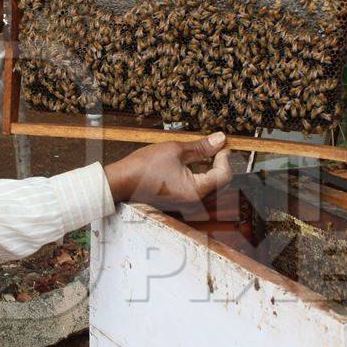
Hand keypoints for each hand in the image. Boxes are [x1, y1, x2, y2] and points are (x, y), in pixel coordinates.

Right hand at [104, 132, 232, 208]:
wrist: (121, 182)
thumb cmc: (144, 167)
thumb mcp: (176, 150)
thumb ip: (202, 147)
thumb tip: (220, 140)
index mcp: (196, 192)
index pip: (224, 175)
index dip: (225, 157)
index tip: (222, 145)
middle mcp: (195, 204)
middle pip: (221, 184)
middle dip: (220, 164)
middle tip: (215, 147)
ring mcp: (187, 206)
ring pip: (211, 188)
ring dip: (211, 171)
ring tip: (203, 154)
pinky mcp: (181, 204)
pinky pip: (199, 192)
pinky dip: (201, 178)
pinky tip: (192, 165)